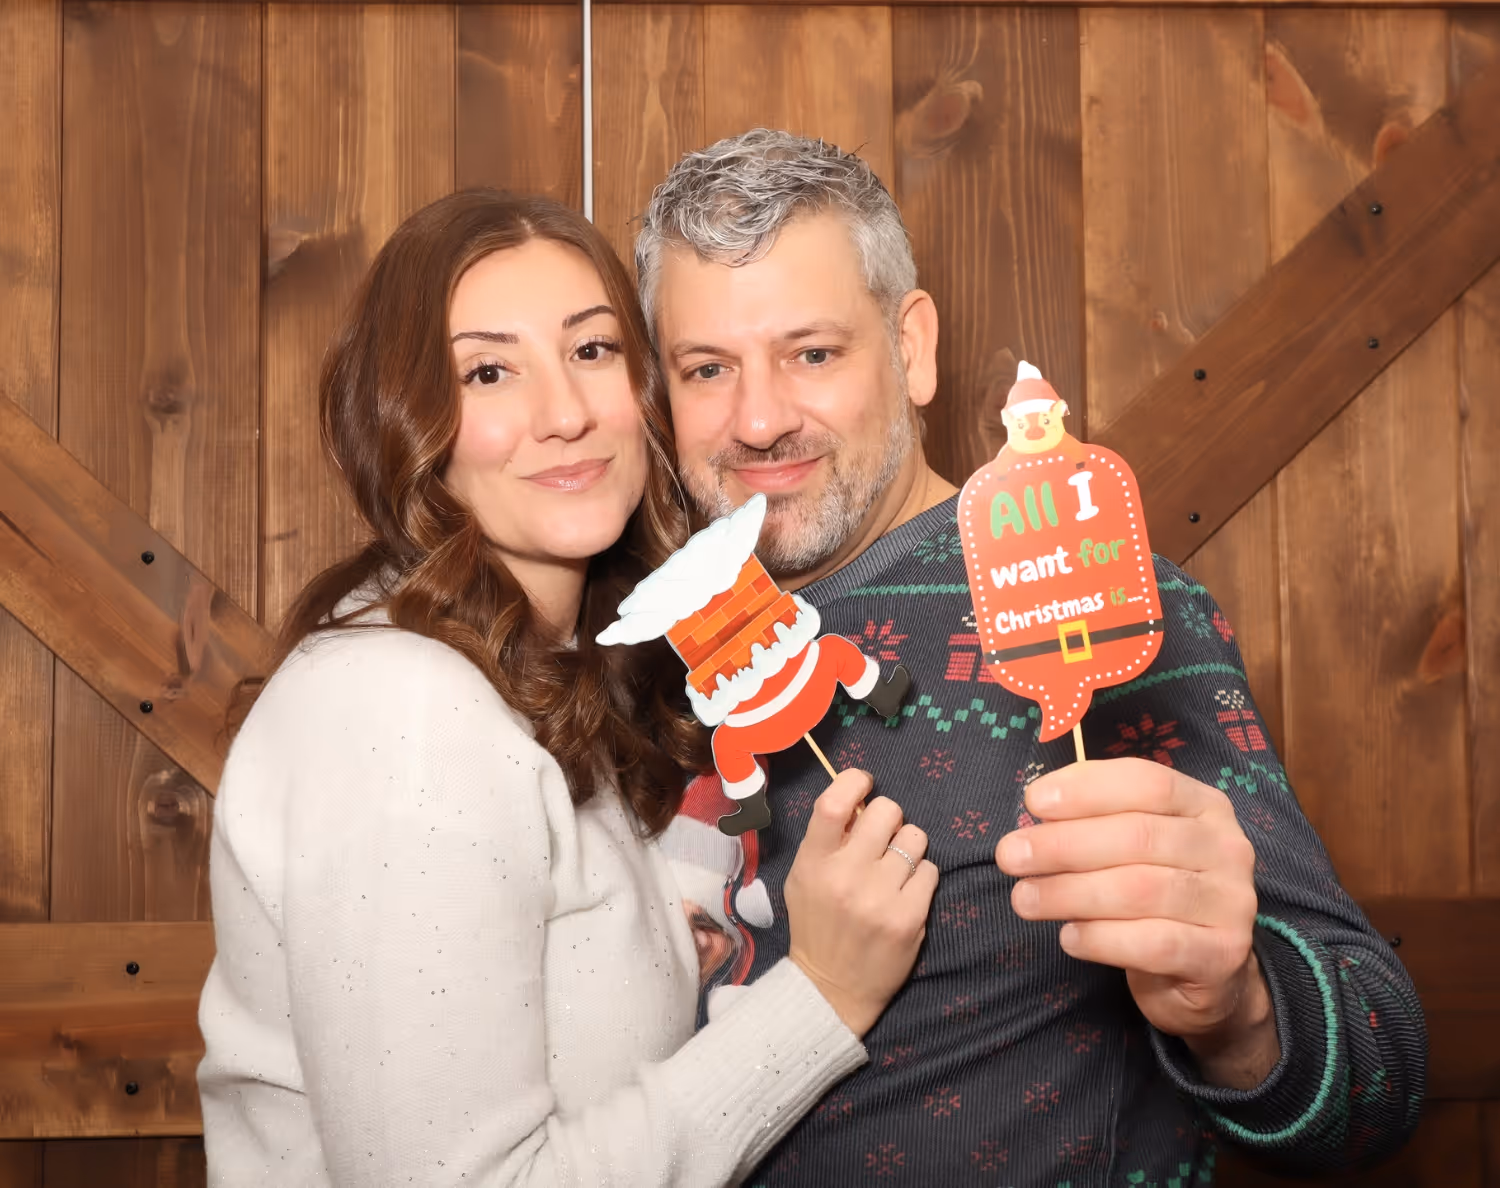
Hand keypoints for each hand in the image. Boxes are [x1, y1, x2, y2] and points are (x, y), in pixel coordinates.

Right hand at [785, 769, 937, 1036]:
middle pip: (888, 811)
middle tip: (884, 838)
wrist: (830, 988)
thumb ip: (826, 840)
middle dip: (890, 819)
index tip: (865, 784)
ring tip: (895, 870)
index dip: (855, 781)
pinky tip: (906, 893)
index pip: (834, 802)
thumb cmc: (816, 925)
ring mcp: (880, 897)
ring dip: (908, 848)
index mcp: (813, 862)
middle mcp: (846, 875)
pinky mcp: (910, 917)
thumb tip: (861, 802)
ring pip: (915, 838)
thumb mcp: (803, 879)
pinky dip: (921, 877)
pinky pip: (930, 871)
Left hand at [994, 758, 1278, 1086]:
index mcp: (1204, 805)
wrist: (1208, 972)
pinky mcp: (1222, 954)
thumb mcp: (1132, 846)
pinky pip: (1154, 943)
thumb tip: (1037, 809)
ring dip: (1071, 892)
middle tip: (1011, 857)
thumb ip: (1096, 821)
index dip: (1086, 789)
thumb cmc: (1155, 895)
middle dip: (1063, 845)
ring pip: (1141, 890)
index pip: (1147, 782)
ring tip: (1025, 899)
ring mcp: (1232, 902)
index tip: (1033, 802)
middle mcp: (1226, 847)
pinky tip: (1069, 937)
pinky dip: (1102, 938)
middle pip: (1137, 836)